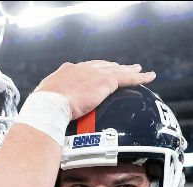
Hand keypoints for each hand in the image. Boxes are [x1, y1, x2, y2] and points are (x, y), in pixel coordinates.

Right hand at [34, 60, 155, 119]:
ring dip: (129, 70)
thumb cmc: (43, 108)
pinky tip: (149, 77)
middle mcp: (82, 69)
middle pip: (102, 66)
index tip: (97, 71)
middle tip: (121, 67)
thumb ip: (53, 104)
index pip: (83, 69)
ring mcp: (94, 74)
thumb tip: (50, 114)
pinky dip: (139, 77)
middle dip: (112, 66)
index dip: (93, 70)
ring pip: (117, 70)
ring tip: (139, 69)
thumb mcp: (46, 102)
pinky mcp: (105, 82)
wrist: (49, 104)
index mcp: (67, 71)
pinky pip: (127, 78)